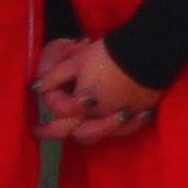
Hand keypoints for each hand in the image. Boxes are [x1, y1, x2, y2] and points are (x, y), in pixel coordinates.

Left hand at [42, 35, 156, 143]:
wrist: (149, 52)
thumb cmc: (108, 55)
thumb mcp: (77, 60)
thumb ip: (55, 76)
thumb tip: (37, 87)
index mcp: (82, 104)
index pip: (57, 109)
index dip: (50, 97)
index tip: (46, 88)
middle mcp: (100, 117)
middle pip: (74, 133)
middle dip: (52, 132)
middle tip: (39, 131)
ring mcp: (121, 119)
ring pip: (99, 135)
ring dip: (85, 131)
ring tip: (78, 126)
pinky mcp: (140, 115)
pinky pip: (125, 129)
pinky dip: (117, 127)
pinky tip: (115, 120)